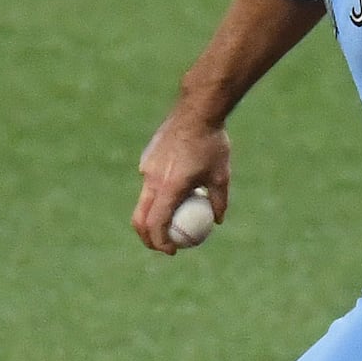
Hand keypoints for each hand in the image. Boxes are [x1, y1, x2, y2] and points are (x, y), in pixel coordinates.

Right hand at [131, 113, 230, 254]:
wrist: (197, 109)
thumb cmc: (212, 143)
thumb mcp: (221, 175)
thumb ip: (218, 200)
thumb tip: (217, 220)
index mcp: (169, 187)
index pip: (156, 224)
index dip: (161, 243)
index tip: (172, 251)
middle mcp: (152, 179)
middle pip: (140, 217)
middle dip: (148, 236)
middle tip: (163, 245)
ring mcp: (146, 167)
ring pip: (144, 200)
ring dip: (153, 215)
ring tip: (172, 219)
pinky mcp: (147, 157)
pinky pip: (149, 182)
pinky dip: (157, 194)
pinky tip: (176, 189)